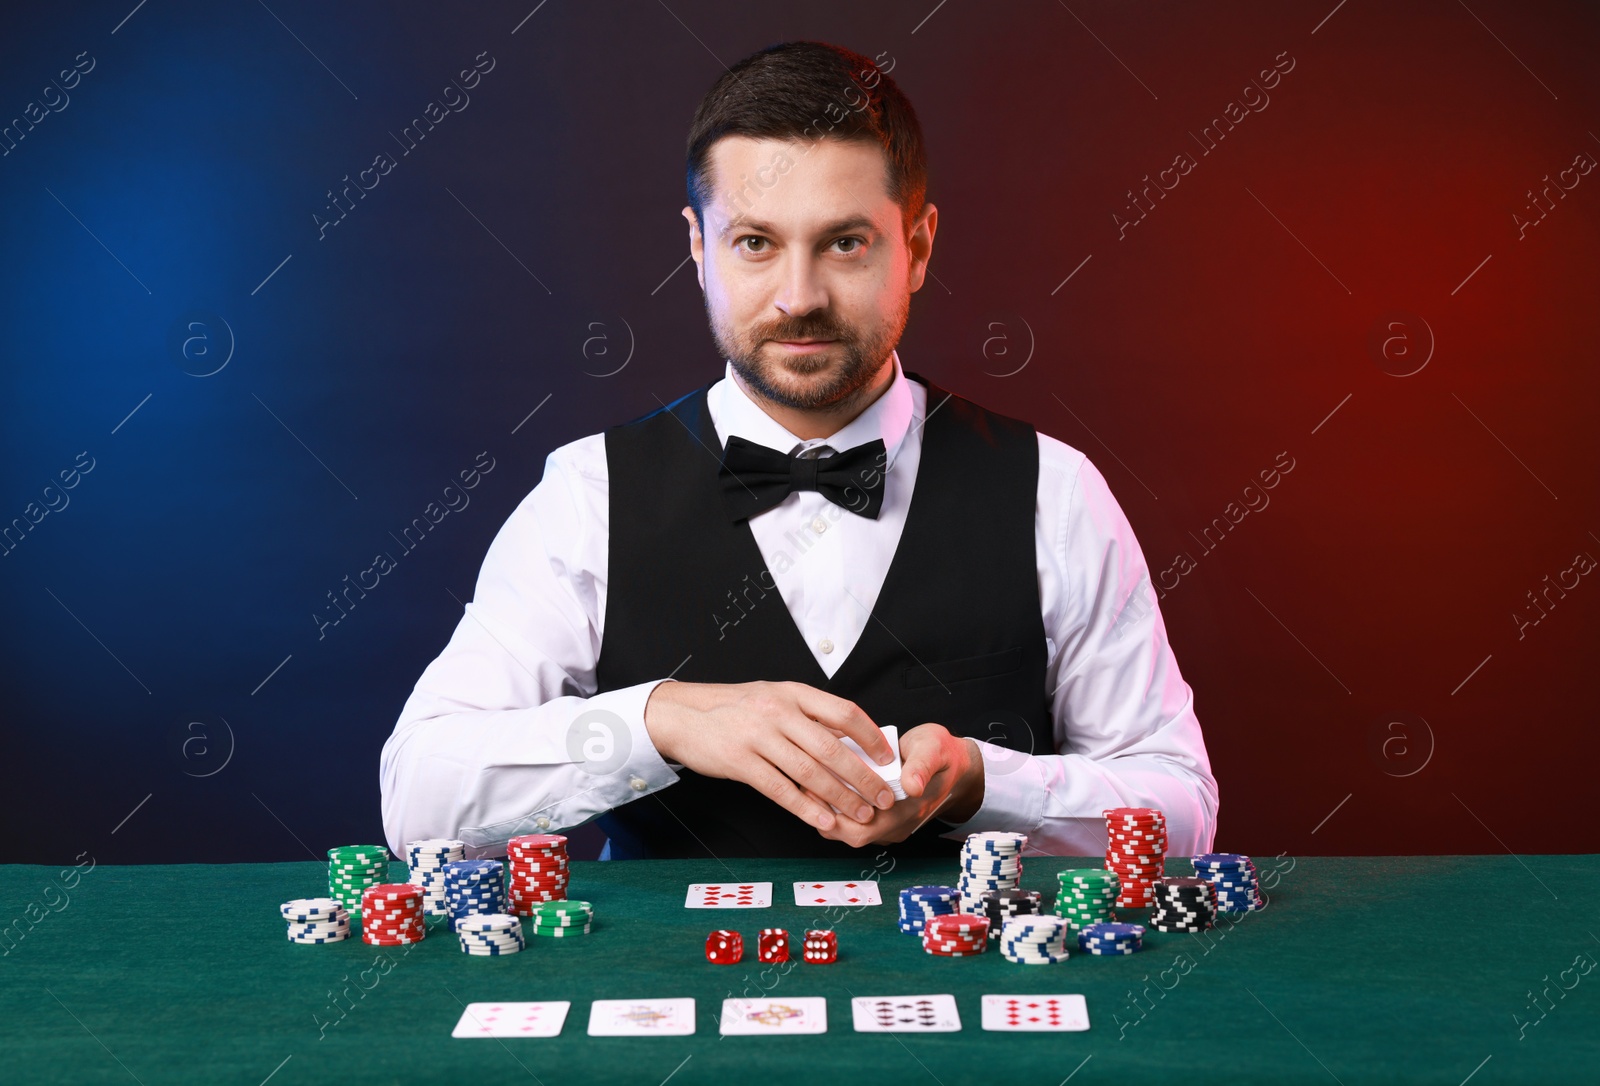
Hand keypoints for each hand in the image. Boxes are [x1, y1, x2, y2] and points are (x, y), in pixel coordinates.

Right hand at [642, 679, 898, 832]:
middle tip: (883, 797)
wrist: (684, 715)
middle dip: (863, 776)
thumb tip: (851, 739)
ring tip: (861, 814)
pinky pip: (780, 789)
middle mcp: (778, 711)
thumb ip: (809, 715)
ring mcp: (758, 736)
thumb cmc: (735, 708)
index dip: (870, 737)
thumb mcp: (775, 698)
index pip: (843, 712)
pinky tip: (824, 820)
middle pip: (832, 747)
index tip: (887, 758)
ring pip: (810, 771)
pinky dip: (806, 807)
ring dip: (840, 797)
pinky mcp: (741, 762)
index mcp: (793, 693)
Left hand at [816, 722, 984, 847]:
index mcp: (906, 812)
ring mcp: (888, 825)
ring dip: (828, 810)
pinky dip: (837, 807)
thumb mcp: (934, 749)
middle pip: (849, 834)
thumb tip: (911, 784)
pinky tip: (828, 783)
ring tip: (813, 782)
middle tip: (807, 784)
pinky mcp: (882, 819)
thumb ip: (922, 765)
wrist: (954, 766)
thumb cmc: (941, 755)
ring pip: (848, 830)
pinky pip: (854, 822)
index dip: (834, 815)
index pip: (862, 830)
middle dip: (823, 813)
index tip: (816, 789)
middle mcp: (895, 826)